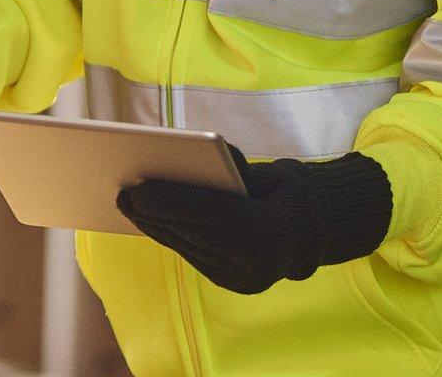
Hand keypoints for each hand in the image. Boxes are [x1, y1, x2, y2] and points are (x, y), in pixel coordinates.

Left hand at [117, 147, 392, 294]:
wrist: (317, 232)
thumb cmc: (289, 192)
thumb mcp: (270, 173)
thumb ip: (236, 170)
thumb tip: (192, 158)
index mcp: (273, 232)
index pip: (214, 215)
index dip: (173, 202)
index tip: (138, 190)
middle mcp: (259, 264)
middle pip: (195, 234)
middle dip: (155, 215)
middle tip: (123, 194)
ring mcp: (245, 280)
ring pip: (190, 248)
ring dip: (156, 228)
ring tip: (128, 206)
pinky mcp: (233, 284)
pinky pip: (194, 256)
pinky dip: (171, 236)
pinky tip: (149, 220)